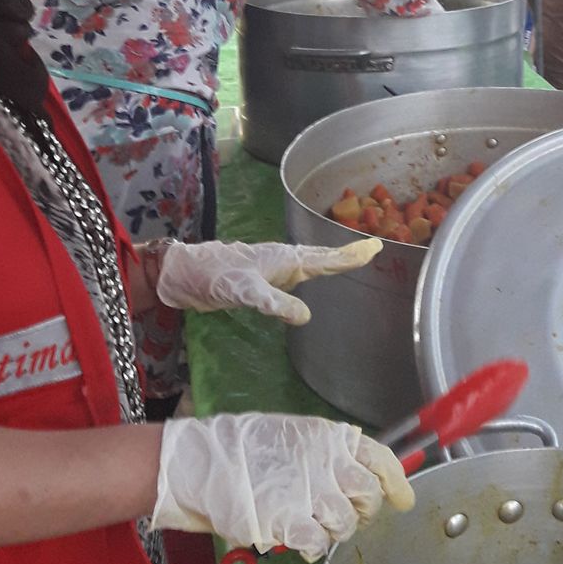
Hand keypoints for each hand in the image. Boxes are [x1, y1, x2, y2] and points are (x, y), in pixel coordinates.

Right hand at [152, 412, 414, 558]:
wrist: (204, 462)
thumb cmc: (251, 450)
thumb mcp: (300, 438)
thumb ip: (335, 456)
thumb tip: (375, 477)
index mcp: (332, 441)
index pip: (382, 460)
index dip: (397, 481)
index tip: (403, 499)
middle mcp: (328, 465)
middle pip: (370, 496)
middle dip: (363, 509)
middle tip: (341, 512)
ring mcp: (309, 494)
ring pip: (347, 523)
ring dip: (336, 529)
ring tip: (315, 523)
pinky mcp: (287, 521)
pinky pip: (319, 543)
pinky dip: (315, 546)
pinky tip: (302, 538)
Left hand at [156, 237, 382, 325]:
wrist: (187, 275)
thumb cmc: (216, 278)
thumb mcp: (246, 292)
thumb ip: (275, 303)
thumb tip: (305, 316)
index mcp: (286, 259)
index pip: (326, 258)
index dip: (349, 255)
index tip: (374, 247)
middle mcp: (284, 260)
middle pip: (323, 257)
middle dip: (346, 255)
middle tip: (372, 249)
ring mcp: (275, 269)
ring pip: (311, 263)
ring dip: (331, 261)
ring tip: (350, 260)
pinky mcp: (264, 280)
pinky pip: (297, 274)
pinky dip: (310, 274)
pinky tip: (307, 280)